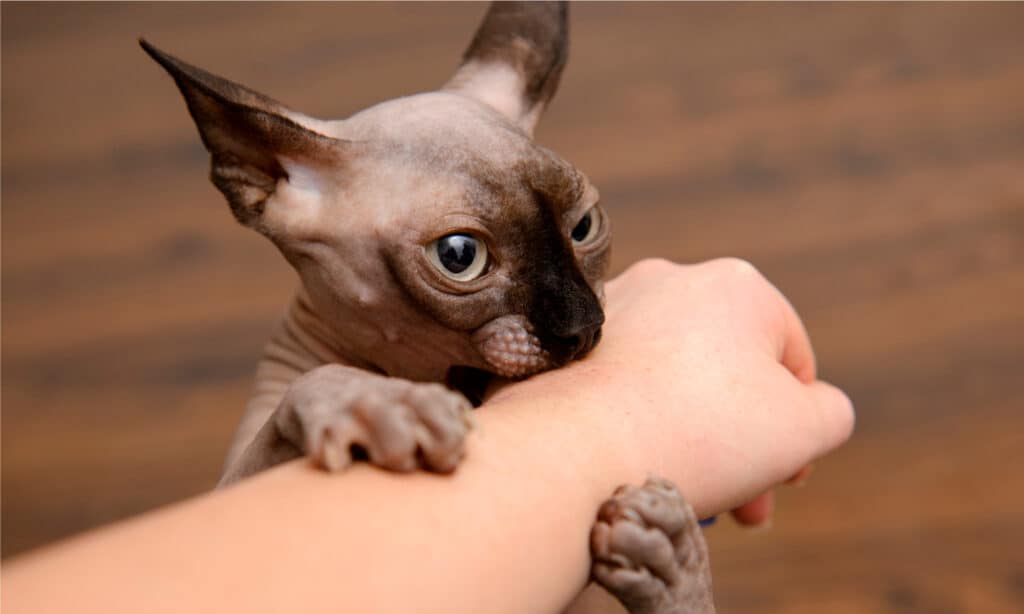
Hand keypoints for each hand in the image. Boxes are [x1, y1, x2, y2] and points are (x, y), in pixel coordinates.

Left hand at [488, 258, 853, 519]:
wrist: (574, 446)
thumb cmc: (699, 431)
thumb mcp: (805, 429)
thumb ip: (830, 413)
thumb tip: (817, 408)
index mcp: (738, 285)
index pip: (792, 359)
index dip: (800, 423)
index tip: (787, 479)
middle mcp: (672, 279)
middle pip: (730, 373)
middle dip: (747, 443)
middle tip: (748, 508)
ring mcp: (613, 307)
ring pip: (676, 381)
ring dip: (697, 438)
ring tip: (694, 494)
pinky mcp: (569, 342)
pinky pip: (625, 386)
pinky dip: (642, 422)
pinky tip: (642, 466)